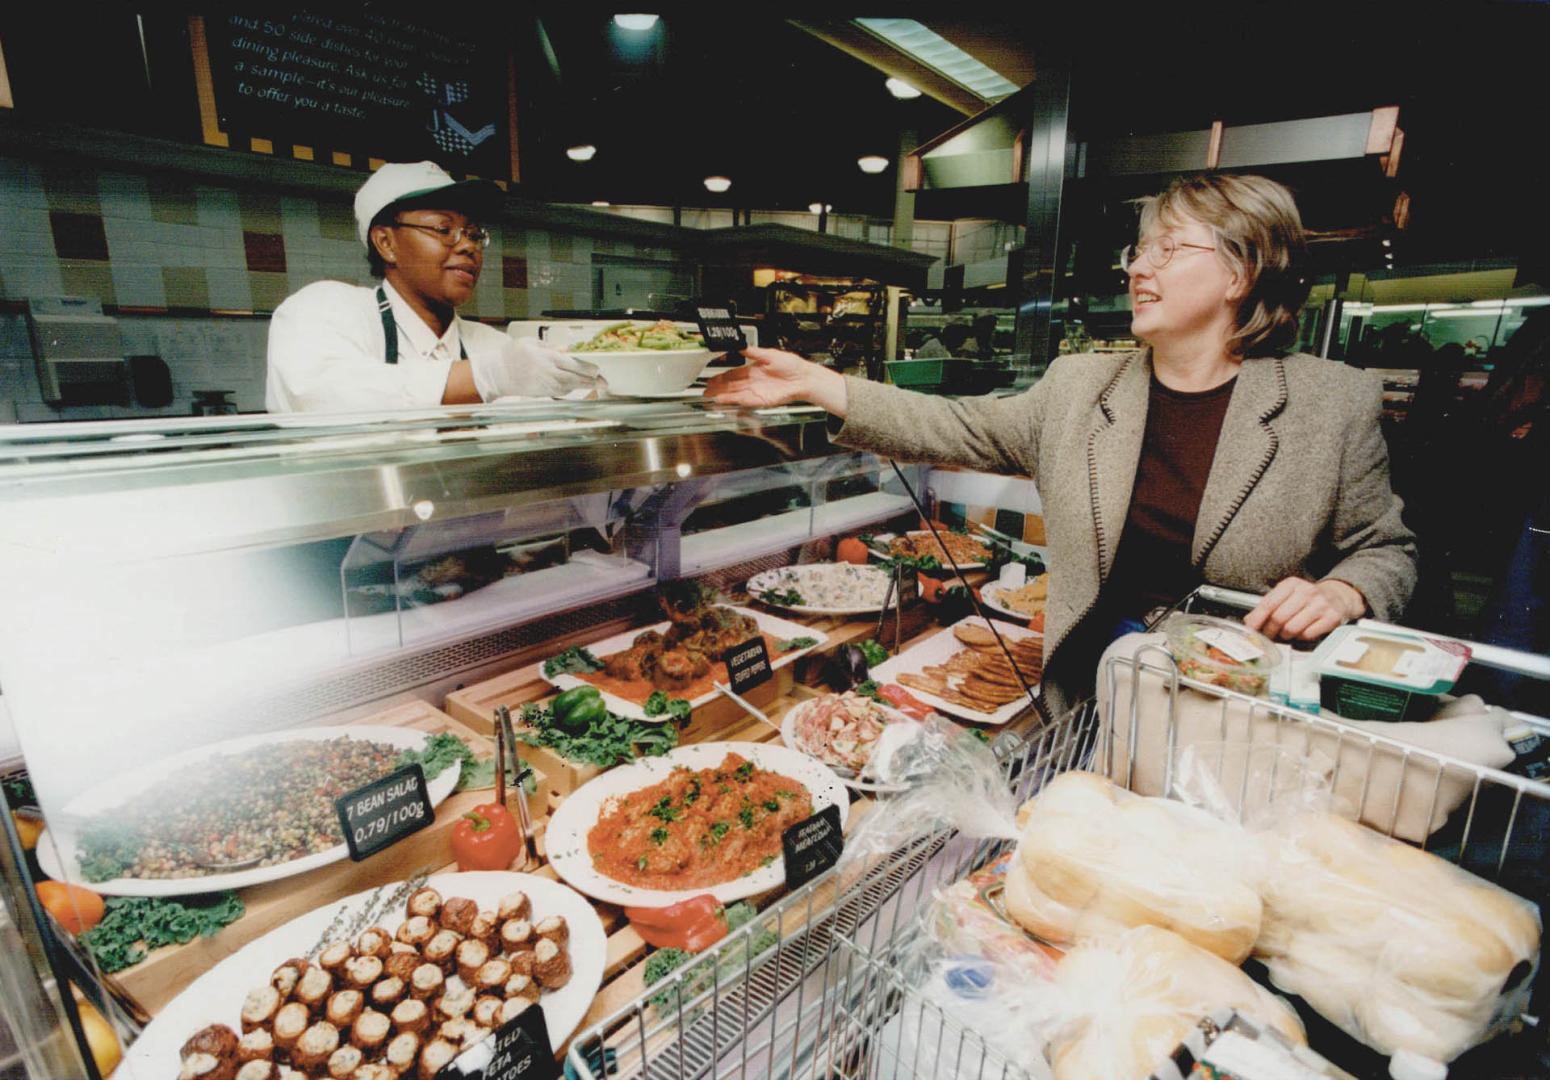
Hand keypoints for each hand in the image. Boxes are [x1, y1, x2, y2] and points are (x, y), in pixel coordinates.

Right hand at [470, 339, 600, 399]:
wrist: (497, 374)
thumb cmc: (512, 355)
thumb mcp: (531, 343)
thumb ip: (550, 347)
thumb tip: (567, 349)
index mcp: (545, 357)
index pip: (571, 364)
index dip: (586, 368)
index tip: (597, 370)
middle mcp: (547, 372)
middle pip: (574, 378)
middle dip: (591, 381)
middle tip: (605, 382)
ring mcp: (545, 384)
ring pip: (569, 387)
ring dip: (583, 387)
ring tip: (597, 385)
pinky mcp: (542, 393)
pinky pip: (560, 392)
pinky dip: (571, 390)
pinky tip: (578, 387)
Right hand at [703, 347, 847, 415]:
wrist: (803, 378)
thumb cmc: (792, 365)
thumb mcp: (769, 354)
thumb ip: (753, 352)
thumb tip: (741, 345)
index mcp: (754, 369)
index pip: (734, 373)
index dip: (722, 376)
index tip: (712, 377)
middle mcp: (754, 381)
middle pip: (731, 385)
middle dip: (717, 387)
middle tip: (705, 389)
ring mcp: (756, 391)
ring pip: (735, 393)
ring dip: (722, 395)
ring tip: (710, 396)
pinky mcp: (761, 400)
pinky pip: (743, 400)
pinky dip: (732, 400)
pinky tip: (722, 399)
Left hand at [1244, 577, 1365, 640]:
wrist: (1338, 597)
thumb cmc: (1308, 599)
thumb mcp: (1287, 595)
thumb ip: (1269, 606)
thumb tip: (1249, 621)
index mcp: (1291, 584)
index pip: (1268, 604)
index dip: (1257, 620)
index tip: (1251, 629)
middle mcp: (1306, 592)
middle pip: (1278, 618)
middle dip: (1270, 631)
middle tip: (1269, 636)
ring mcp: (1320, 604)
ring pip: (1291, 629)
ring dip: (1285, 636)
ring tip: (1287, 633)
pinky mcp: (1331, 618)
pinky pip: (1306, 635)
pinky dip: (1301, 638)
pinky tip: (1302, 632)